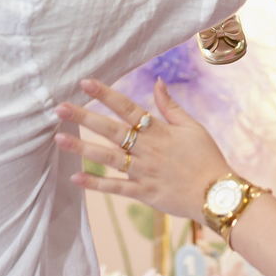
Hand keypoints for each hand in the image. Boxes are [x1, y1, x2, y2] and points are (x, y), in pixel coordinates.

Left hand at [57, 77, 229, 221]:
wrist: (217, 193)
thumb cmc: (207, 157)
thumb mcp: (193, 127)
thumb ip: (171, 107)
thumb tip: (157, 82)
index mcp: (159, 131)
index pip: (128, 107)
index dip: (106, 94)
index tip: (85, 82)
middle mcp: (148, 149)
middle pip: (111, 130)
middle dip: (84, 117)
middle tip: (59, 108)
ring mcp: (144, 172)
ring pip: (108, 157)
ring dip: (82, 148)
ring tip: (59, 139)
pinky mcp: (143, 193)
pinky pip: (116, 188)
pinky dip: (96, 183)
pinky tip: (76, 177)